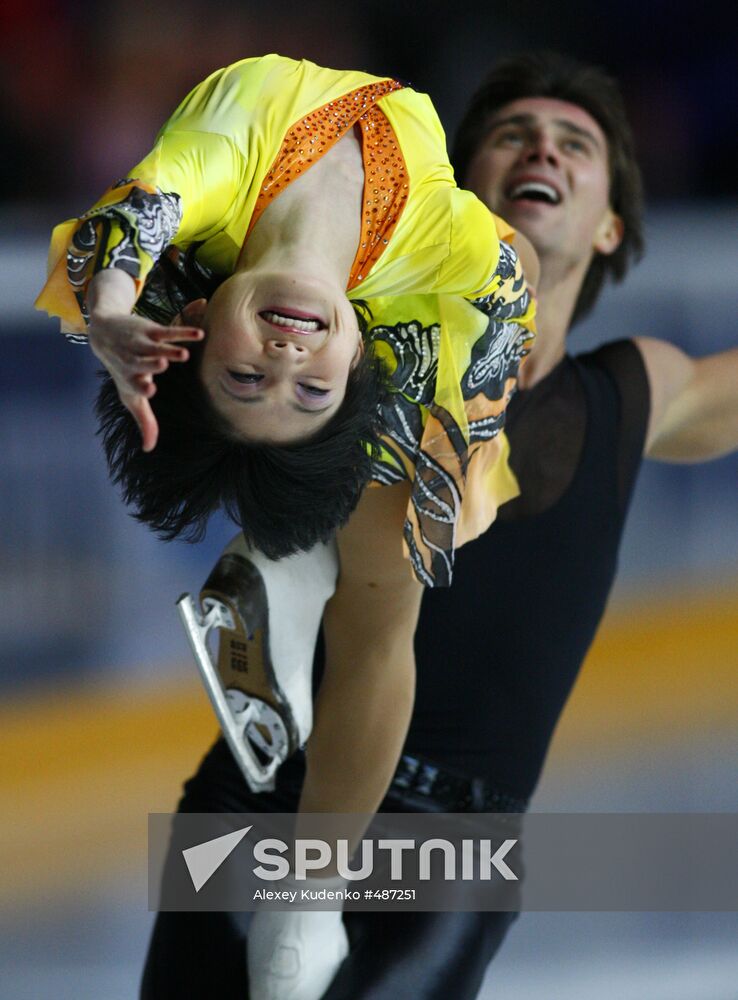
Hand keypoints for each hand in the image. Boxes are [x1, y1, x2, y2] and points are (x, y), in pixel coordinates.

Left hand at [88, 312, 203, 451]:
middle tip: (162, 364)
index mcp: (130, 378)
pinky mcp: (151, 331)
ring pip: (155, 347)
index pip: (135, 384)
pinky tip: (198, 335)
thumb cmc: (123, 371)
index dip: (142, 386)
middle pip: (141, 362)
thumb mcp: (131, 396)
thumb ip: (143, 420)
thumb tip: (148, 449)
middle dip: (150, 364)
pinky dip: (183, 334)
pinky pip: (168, 332)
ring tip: (183, 355)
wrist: (104, 335)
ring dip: (169, 350)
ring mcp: (142, 345)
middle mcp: (133, 360)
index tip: (150, 389)